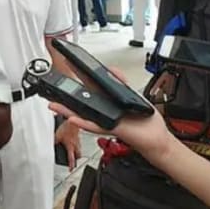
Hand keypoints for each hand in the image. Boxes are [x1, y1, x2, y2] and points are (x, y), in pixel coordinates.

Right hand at [48, 67, 174, 164]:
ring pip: (83, 116)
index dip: (77, 81)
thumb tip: (111, 69)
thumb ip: (121, 82)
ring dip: (67, 111)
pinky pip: (95, 126)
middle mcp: (105, 112)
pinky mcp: (111, 128)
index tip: (67, 70)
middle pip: (81, 104)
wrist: (156, 139)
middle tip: (53, 91)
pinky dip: (83, 122)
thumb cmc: (146, 122)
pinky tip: (73, 118)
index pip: (90, 90)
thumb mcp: (132, 95)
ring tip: (55, 105)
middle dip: (65, 98)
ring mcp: (106, 121)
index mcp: (108, 103)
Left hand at [55, 120, 81, 169]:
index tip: (70, 169)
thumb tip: (49, 145)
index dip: (71, 165)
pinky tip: (71, 141)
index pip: (71, 159)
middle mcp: (76, 144)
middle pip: (78, 155)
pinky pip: (78, 142)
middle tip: (73, 160)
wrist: (73, 120)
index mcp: (71, 146)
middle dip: (76, 158)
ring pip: (79, 149)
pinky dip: (76, 143)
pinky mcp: (78, 135)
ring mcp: (78, 140)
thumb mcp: (57, 136)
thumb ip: (54, 142)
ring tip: (72, 151)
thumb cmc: (66, 127)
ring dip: (76, 151)